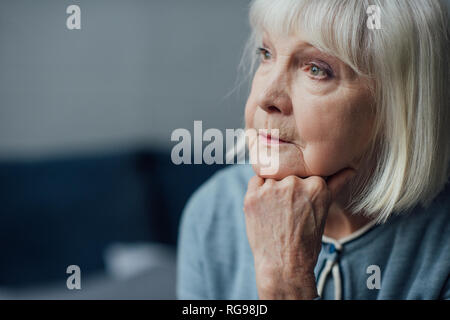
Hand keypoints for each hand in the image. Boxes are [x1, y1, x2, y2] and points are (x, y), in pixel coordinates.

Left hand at [243, 169, 355, 298]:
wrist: (285, 265)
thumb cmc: (307, 240)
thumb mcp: (325, 210)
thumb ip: (336, 185)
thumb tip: (351, 169)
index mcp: (317, 185)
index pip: (305, 170)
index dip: (301, 184)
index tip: (299, 200)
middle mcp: (294, 183)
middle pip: (288, 172)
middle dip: (287, 186)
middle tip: (287, 209)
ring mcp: (272, 189)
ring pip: (271, 175)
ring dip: (272, 187)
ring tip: (276, 211)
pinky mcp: (253, 196)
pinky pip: (255, 181)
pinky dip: (258, 191)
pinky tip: (264, 208)